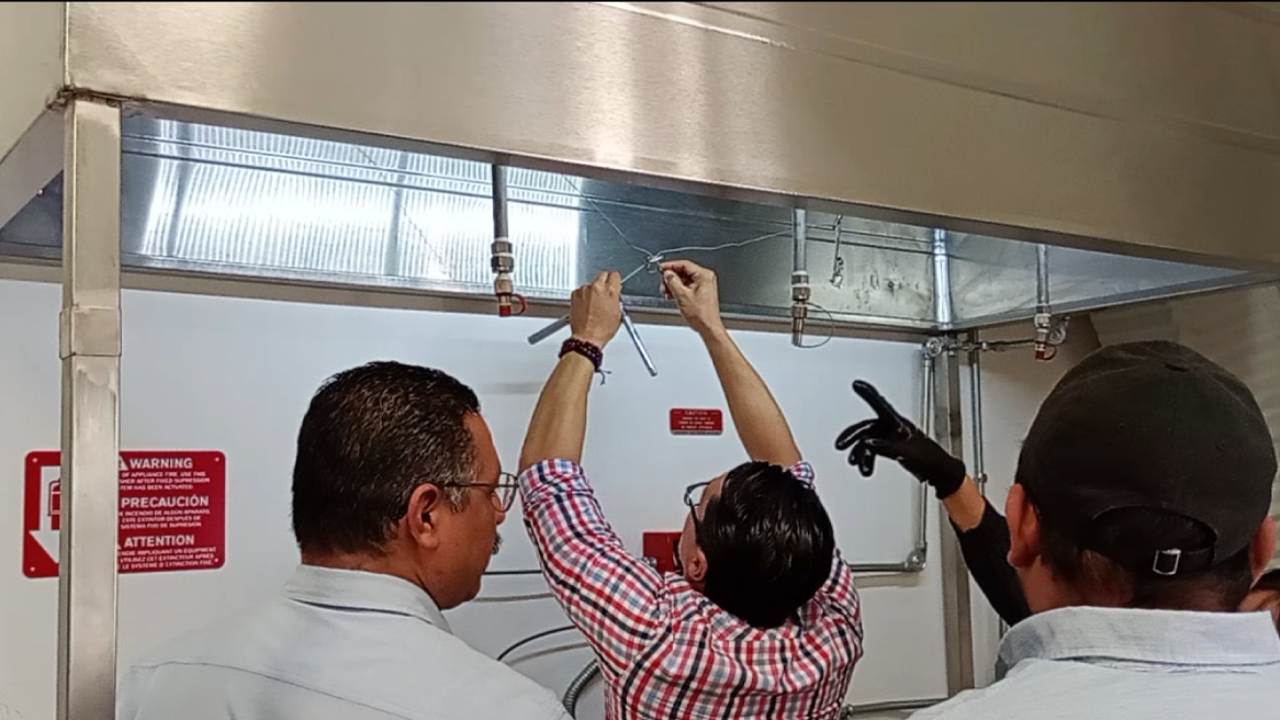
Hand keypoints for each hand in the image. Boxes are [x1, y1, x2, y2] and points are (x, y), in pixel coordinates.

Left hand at [569, 271, 621, 347]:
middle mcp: (597, 288)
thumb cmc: (602, 330)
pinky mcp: (575, 294)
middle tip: (604, 292)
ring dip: (593, 291)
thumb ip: (616, 299)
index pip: (615, 275)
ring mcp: (584, 290)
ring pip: (591, 284)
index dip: (615, 280)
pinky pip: (581, 290)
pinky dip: (583, 296)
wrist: (587, 337)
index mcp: (610, 291)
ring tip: (594, 305)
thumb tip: (614, 294)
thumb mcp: (617, 314)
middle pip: (602, 275)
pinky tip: (586, 306)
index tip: (614, 283)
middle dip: (604, 282)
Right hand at [661, 260, 723, 336]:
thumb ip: (672, 281)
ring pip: (684, 279)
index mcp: (704, 276)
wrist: (708, 327)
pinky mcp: (701, 292)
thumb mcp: (682, 296)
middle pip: (684, 271)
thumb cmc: (702, 315)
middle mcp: (706, 278)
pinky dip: (679, 290)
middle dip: (671, 278)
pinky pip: (687, 286)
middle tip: (663, 283)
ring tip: (666, 291)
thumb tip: (667, 273)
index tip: (661, 268)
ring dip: (673, 285)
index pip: (684, 264)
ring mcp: (704, 285)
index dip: (670, 266)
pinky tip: (672, 295)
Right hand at [834, 380, 966, 498]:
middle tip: (841, 444)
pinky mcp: (893, 447)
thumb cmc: (931, 460)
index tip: (857, 384)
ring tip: (857, 464)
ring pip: (869, 440)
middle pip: (867, 427)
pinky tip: (866, 466)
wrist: (940, 473)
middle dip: (853, 437)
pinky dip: (868, 457)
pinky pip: (874, 448)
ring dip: (860, 452)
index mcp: (899, 424)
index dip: (868, 394)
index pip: (880, 404)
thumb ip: (884, 446)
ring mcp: (893, 437)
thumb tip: (867, 443)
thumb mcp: (905, 452)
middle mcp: (894, 428)